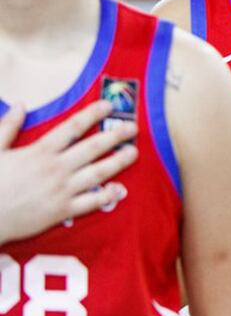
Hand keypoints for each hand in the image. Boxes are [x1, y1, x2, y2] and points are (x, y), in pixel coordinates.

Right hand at [0, 100, 137, 244]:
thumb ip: (7, 127)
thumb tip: (20, 104)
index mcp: (39, 152)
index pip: (72, 127)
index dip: (92, 114)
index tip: (109, 105)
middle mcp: (55, 168)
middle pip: (93, 148)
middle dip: (115, 135)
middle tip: (133, 127)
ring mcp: (61, 190)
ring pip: (97, 173)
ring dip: (118, 161)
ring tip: (134, 152)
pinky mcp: (61, 211)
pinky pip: (90, 202)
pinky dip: (107, 195)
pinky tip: (120, 189)